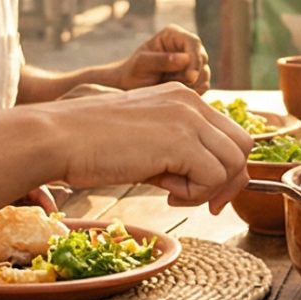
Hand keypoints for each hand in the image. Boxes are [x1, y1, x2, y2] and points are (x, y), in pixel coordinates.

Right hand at [29, 84, 249, 208]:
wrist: (58, 138)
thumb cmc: (90, 145)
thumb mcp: (145, 143)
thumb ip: (179, 155)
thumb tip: (209, 183)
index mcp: (182, 97)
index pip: (228, 133)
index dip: (223, 169)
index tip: (202, 193)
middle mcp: (190, 101)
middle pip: (243, 146)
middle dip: (229, 181)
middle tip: (201, 202)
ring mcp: (187, 119)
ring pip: (235, 162)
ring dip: (210, 189)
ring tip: (174, 193)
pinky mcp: (180, 141)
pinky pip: (214, 178)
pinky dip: (195, 194)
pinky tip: (165, 192)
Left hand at [116, 25, 210, 92]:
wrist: (131, 87)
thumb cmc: (133, 72)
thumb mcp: (141, 64)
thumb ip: (161, 60)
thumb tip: (185, 59)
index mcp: (173, 35)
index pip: (193, 42)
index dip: (195, 59)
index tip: (191, 77)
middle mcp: (185, 46)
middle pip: (202, 58)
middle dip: (191, 75)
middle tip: (172, 84)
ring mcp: (191, 62)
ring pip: (204, 73)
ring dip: (190, 84)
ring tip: (168, 86)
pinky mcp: (194, 77)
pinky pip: (203, 85)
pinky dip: (193, 91)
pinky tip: (176, 91)